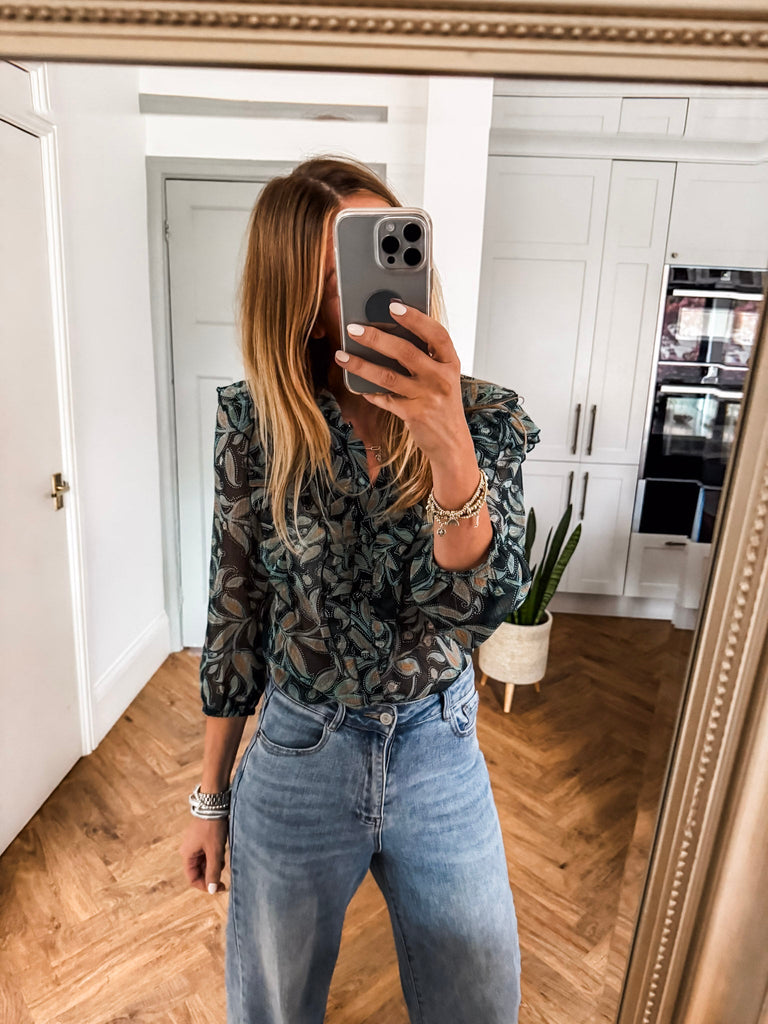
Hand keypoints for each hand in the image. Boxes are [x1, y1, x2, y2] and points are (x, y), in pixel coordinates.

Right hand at [179, 817, 228, 893]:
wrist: (214, 804)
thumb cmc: (213, 828)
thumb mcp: (215, 852)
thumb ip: (213, 872)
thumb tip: (212, 891)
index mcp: (187, 855)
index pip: (193, 879)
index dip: (205, 886)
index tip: (220, 887)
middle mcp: (188, 850)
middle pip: (198, 870)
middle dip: (212, 872)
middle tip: (224, 870)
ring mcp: (194, 843)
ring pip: (204, 861)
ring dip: (214, 863)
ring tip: (223, 854)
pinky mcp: (201, 837)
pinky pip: (207, 852)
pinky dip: (215, 854)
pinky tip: (222, 847)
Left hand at [334, 302, 472, 464]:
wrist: (451, 443)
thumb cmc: (442, 403)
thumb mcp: (442, 377)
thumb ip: (426, 357)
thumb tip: (390, 332)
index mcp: (450, 363)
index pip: (436, 334)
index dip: (416, 318)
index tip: (393, 306)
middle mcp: (441, 378)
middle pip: (406, 352)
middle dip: (376, 338)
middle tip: (352, 328)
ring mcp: (427, 397)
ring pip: (388, 376)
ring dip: (361, 365)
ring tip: (341, 356)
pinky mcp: (414, 415)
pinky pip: (385, 399)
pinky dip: (369, 392)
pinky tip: (356, 386)